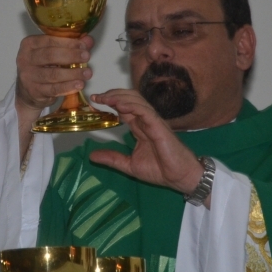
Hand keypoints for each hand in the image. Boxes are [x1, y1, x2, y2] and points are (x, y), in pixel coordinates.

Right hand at [15, 34, 93, 154]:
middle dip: (71, 56)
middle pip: (50, 55)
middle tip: (86, 57)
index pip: (49, 40)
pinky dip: (68, 87)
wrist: (27, 92)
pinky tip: (79, 84)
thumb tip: (88, 40)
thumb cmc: (42, 67)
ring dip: (72, 73)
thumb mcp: (53, 53)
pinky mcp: (33, 91)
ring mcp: (28, 76)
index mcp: (29, 44)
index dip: (68, 42)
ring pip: (53, 74)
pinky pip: (53, 89)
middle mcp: (25, 59)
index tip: (83, 45)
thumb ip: (70, 45)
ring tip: (87, 73)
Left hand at [89, 89, 205, 197]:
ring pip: (137, 101)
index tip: (95, 101)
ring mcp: (153, 121)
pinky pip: (145, 111)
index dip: (110, 102)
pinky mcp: (159, 126)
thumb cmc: (160, 170)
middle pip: (129, 99)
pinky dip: (132, 106)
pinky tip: (120, 106)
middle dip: (113, 94)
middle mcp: (146, 121)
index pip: (124, 108)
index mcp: (139, 127)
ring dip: (120, 97)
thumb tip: (92, 156)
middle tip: (97, 97)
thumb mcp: (129, 165)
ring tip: (105, 98)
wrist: (179, 177)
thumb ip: (112, 158)